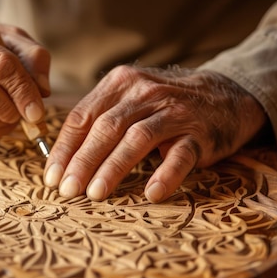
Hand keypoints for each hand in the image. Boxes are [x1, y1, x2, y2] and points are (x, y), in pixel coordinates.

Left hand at [43, 66, 266, 202]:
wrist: (224, 96)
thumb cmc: (163, 106)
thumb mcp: (129, 101)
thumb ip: (99, 120)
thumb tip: (61, 160)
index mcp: (120, 83)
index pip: (84, 116)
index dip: (65, 148)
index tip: (52, 176)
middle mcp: (145, 93)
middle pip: (106, 128)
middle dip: (83, 160)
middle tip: (68, 190)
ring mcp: (174, 112)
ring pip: (137, 139)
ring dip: (113, 167)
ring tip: (95, 194)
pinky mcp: (200, 133)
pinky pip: (181, 155)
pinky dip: (166, 174)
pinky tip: (152, 194)